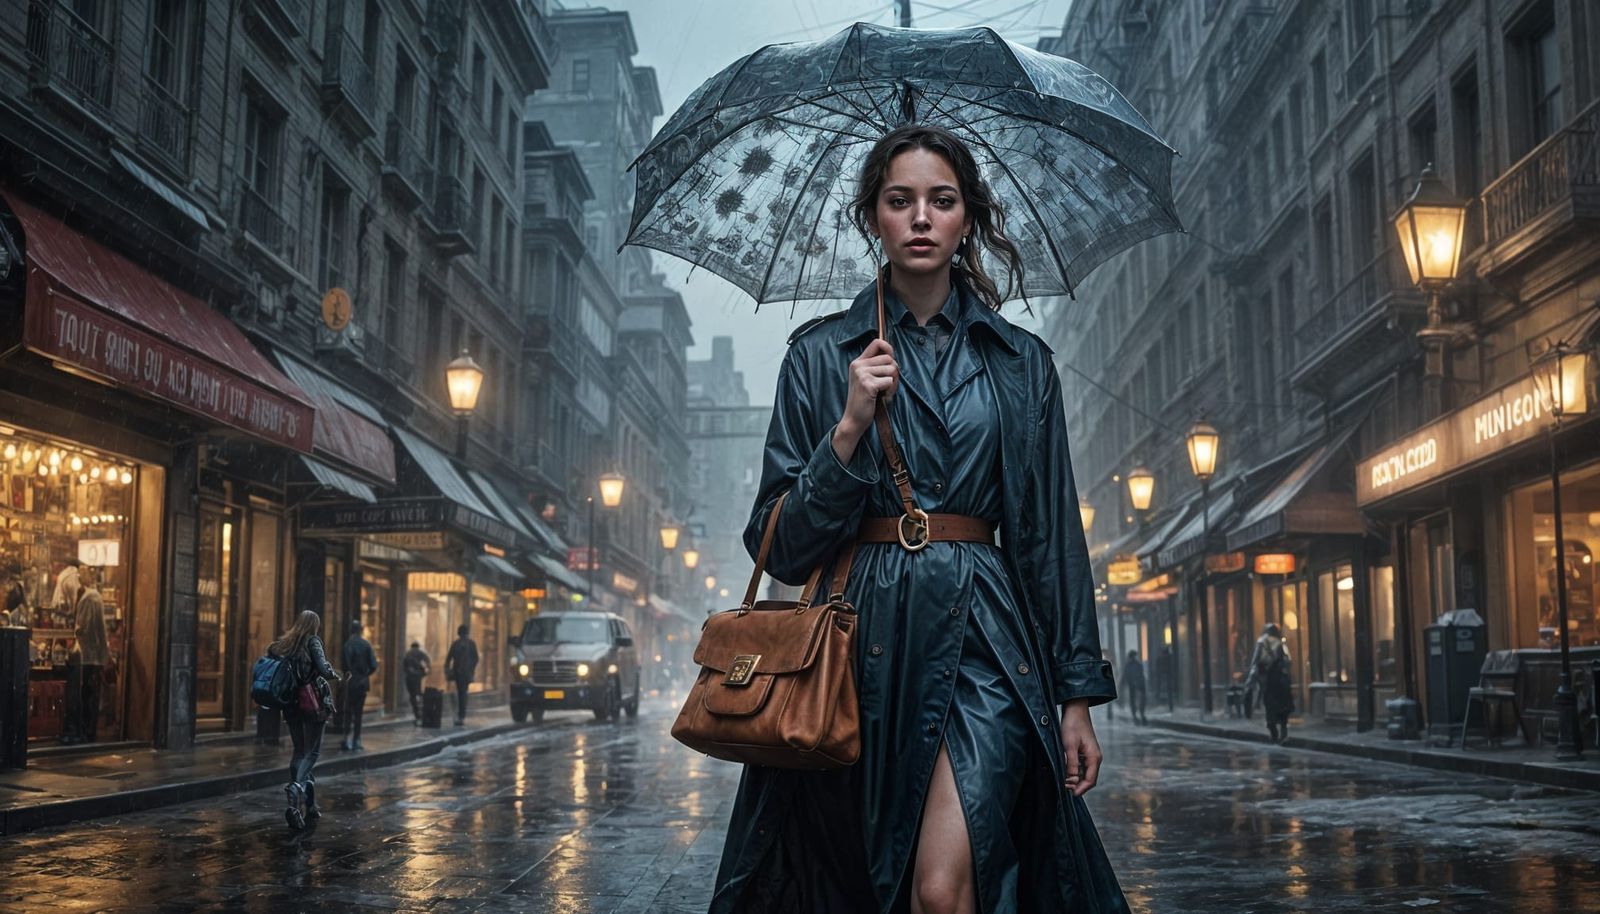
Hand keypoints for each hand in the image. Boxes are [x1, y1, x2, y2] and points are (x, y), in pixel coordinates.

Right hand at [836, 339, 898, 454]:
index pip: (877, 342)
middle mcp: (858, 365)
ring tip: (883, 392)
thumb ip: (876, 367)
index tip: (891, 359)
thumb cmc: (864, 401)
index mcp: (858, 362)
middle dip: (894, 372)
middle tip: (887, 385)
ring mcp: (862, 374)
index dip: (889, 348)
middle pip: (889, 358)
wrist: (854, 419)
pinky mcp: (867, 384)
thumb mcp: (867, 379)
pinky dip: (890, 391)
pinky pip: (890, 381)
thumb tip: (893, 357)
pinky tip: (881, 397)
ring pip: (892, 369)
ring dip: (893, 383)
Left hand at [1060, 699, 1102, 797]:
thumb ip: (1071, 763)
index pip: (1090, 780)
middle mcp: (1095, 758)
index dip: (1081, 789)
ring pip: (1085, 773)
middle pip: (1089, 779)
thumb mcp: (1069, 745)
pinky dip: (1074, 772)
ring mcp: (1090, 755)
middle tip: (1064, 788)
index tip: (1070, 794)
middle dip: (1077, 786)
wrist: (1075, 709)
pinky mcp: (1085, 752)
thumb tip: (1072, 780)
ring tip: (1063, 781)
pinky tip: (1065, 772)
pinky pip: (1081, 767)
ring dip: (1075, 779)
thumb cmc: (1072, 725)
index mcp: (1094, 757)